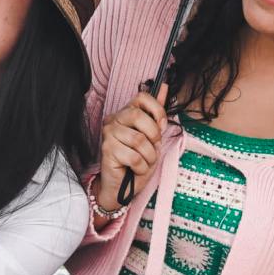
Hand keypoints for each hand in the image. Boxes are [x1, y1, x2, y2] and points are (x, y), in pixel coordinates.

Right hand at [95, 83, 168, 216]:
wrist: (121, 188)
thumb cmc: (137, 162)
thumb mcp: (152, 137)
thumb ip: (156, 113)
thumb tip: (166, 86)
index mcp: (125, 113)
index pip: (142, 97)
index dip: (156, 110)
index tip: (161, 126)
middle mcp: (113, 120)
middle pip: (138, 116)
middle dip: (153, 134)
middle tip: (152, 147)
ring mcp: (108, 135)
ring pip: (139, 140)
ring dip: (149, 156)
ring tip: (145, 161)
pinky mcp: (107, 151)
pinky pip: (134, 157)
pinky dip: (142, 167)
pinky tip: (136, 169)